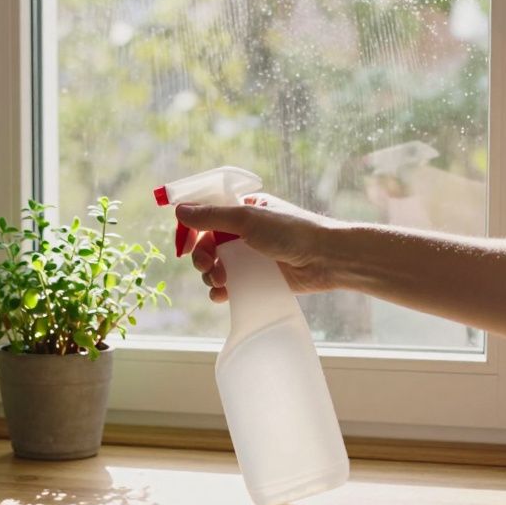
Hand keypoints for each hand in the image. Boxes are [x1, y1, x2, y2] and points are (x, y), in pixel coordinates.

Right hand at [175, 194, 338, 302]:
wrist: (327, 259)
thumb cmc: (291, 232)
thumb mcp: (247, 218)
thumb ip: (211, 216)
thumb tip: (179, 211)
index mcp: (242, 210)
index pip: (206, 216)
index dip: (191, 229)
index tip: (184, 243)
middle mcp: (244, 232)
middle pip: (206, 244)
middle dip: (201, 256)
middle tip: (208, 265)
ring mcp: (250, 256)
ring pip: (215, 267)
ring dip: (210, 275)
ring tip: (220, 280)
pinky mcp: (257, 278)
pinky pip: (230, 286)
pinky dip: (221, 291)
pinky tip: (223, 294)